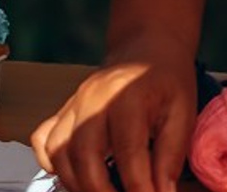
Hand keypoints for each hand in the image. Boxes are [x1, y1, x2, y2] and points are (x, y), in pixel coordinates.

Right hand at [32, 40, 195, 191]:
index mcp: (129, 94)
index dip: (139, 188)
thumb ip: (172, 155)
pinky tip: (76, 174)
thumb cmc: (165, 78)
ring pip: (59, 151)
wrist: (146, 47)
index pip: (128, 152)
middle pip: (84, 153)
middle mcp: (95, 97)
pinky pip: (44, 140)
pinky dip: (52, 164)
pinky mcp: (64, 109)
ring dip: (77, 182)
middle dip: (102, 191)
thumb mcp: (183, 111)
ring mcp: (75, 102)